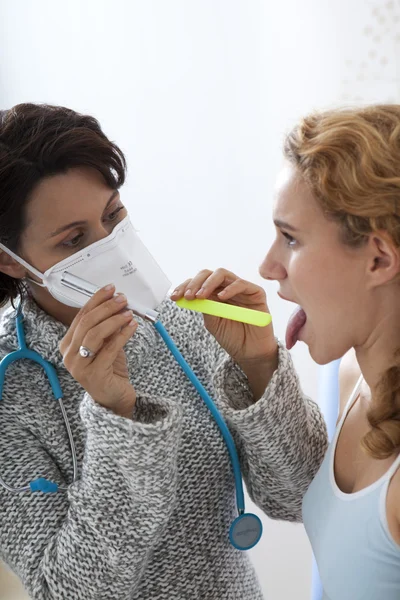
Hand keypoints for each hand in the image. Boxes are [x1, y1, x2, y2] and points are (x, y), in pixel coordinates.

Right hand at [59, 284, 137, 417]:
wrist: (114, 397)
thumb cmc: (109, 368)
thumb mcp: (106, 343)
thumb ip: (107, 326)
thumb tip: (117, 302)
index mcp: (67, 344)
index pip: (80, 316)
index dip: (96, 300)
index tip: (111, 289)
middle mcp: (68, 355)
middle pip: (87, 323)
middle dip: (106, 308)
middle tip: (123, 299)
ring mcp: (79, 366)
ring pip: (95, 334)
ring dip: (114, 320)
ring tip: (129, 312)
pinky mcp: (94, 374)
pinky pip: (109, 349)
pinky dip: (122, 335)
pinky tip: (133, 326)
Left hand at [171, 268, 276, 364]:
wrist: (250, 353)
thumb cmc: (232, 337)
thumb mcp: (212, 323)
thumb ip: (204, 308)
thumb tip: (189, 296)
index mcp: (214, 294)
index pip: (198, 283)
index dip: (185, 287)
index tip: (175, 297)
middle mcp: (226, 288)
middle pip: (208, 274)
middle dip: (195, 283)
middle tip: (188, 295)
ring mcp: (241, 289)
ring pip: (223, 274)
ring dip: (208, 283)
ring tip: (201, 296)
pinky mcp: (256, 293)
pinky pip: (242, 284)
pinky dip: (230, 288)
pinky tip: (221, 297)